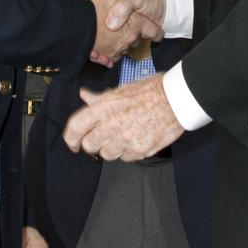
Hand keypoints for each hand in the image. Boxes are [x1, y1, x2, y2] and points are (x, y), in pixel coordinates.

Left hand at [63, 73, 184, 159]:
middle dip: (92, 143)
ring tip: (121, 137)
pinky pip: (126, 158)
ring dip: (110, 148)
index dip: (71, 138)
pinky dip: (127, 152)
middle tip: (100, 138)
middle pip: (89, 145)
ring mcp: (127, 139)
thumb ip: (99, 98)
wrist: (176, 98)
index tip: (73, 143)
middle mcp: (113, 125)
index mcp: (105, 107)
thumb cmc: (149, 90)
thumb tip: (83, 96)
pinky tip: (135, 139)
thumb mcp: (121, 90)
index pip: (77, 127)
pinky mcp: (140, 150)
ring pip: (107, 154)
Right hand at [82, 0, 165, 66]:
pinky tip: (102, 48)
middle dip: (132, 35)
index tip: (158, 34)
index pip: (152, 30)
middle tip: (124, 29)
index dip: (156, 32)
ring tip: (109, 36)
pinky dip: (107, 53)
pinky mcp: (105, 56)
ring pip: (122, 48)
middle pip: (135, 39)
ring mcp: (117, 49)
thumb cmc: (94, 4)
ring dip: (118, 43)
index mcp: (135, 22)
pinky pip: (110, 56)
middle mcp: (129, 38)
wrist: (75, 23)